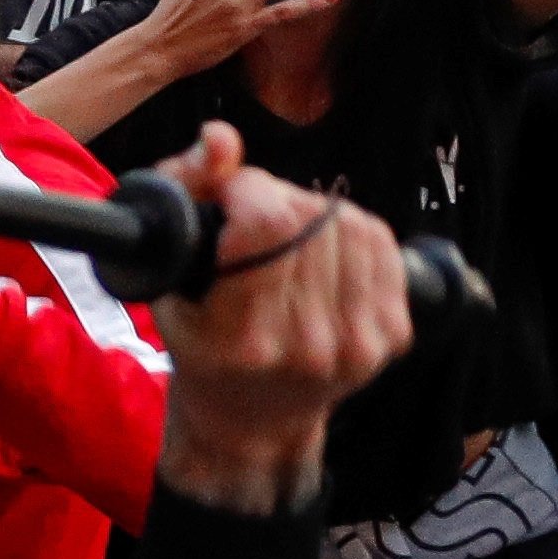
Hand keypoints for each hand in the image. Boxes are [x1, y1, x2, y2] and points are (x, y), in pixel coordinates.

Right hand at [147, 128, 410, 510]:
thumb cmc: (200, 344)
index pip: (268, 223)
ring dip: (315, 214)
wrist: (251, 420)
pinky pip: (381, 244)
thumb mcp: (168, 279)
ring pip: (349, 223)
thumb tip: (220, 138)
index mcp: (243, 338)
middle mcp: (306, 346)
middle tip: (252, 222)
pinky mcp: (390, 336)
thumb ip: (184, 192)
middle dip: (276, 200)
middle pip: (307, 217)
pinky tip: (324, 250)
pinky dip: (352, 232)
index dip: (246, 189)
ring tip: (287, 238)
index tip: (229, 198)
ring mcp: (355, 343)